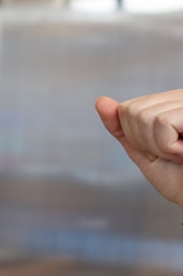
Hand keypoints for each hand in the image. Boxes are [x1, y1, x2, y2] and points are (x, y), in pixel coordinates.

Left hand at [96, 91, 182, 206]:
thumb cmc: (180, 179)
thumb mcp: (144, 152)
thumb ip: (123, 129)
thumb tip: (100, 101)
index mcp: (170, 103)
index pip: (127, 109)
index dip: (136, 138)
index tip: (163, 149)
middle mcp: (181, 97)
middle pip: (133, 111)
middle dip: (146, 142)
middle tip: (174, 153)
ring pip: (145, 117)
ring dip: (160, 146)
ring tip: (182, 152)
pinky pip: (162, 122)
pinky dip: (170, 146)